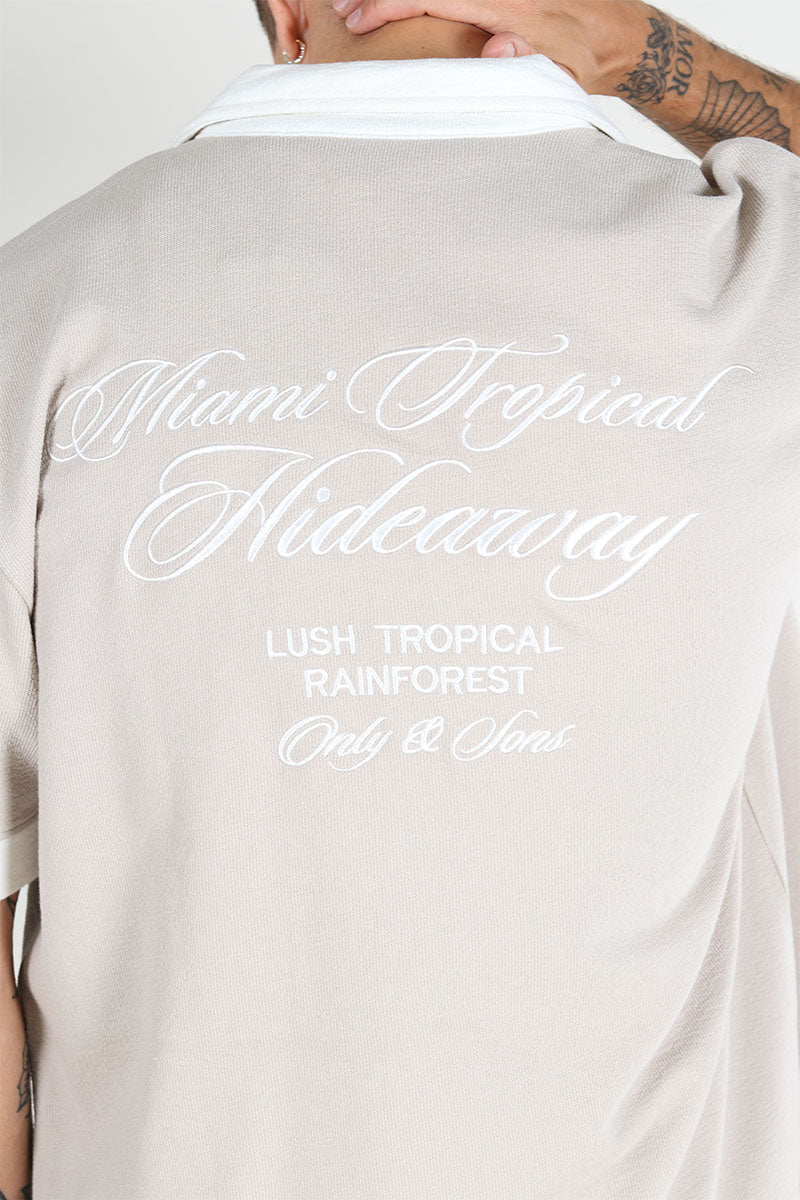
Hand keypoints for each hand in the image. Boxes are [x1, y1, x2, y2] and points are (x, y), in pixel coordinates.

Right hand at [330, 0, 643, 91]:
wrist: (618, 34)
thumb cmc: (587, 60)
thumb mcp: (563, 71)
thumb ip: (528, 61)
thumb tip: (496, 46)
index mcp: (506, 1)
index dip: (389, 3)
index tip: (355, 17)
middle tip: (341, 7)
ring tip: (359, 4)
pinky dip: (422, 1)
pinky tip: (399, 6)